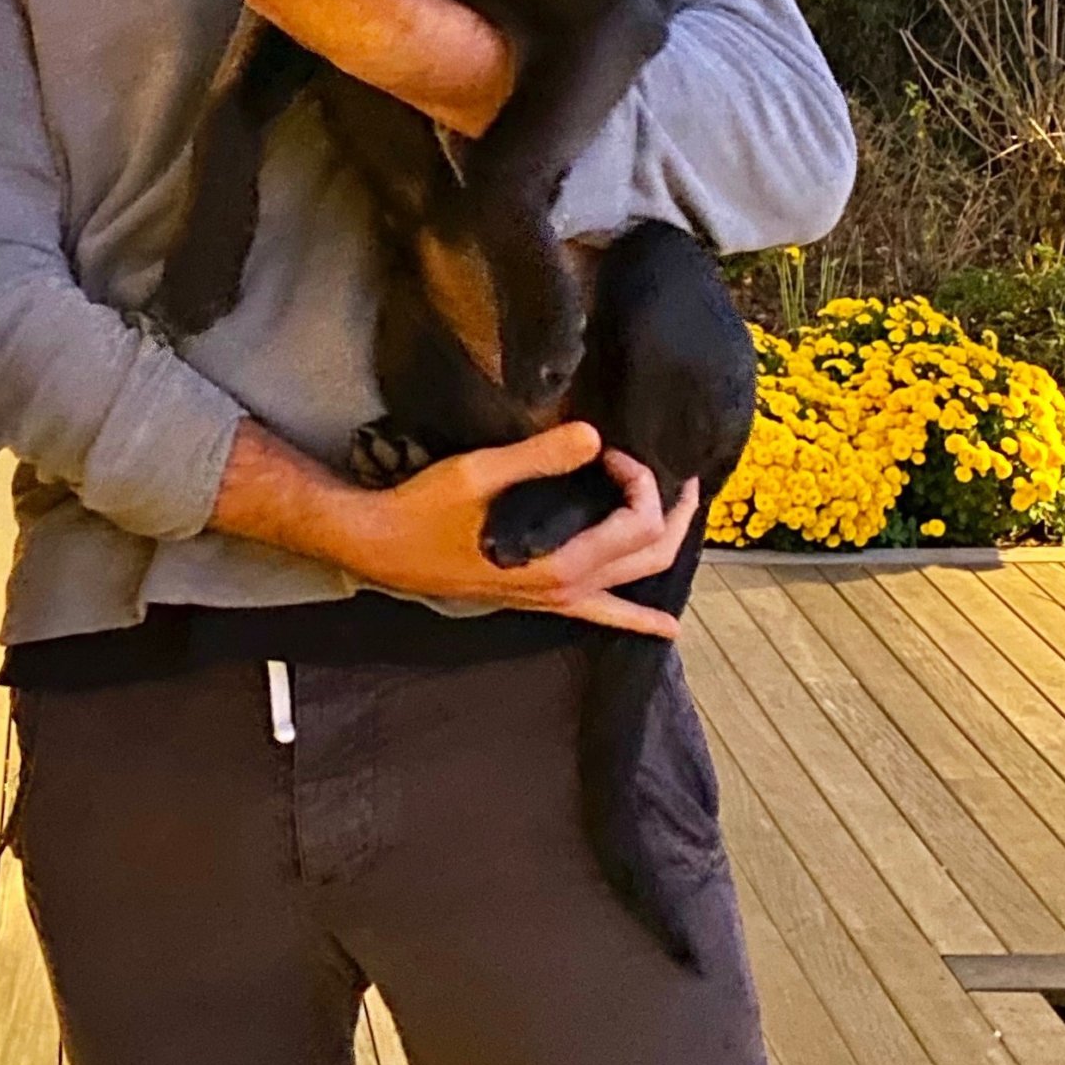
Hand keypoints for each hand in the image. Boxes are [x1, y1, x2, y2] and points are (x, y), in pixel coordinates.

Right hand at [339, 423, 698, 637]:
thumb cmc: (423, 511)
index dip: (640, 480)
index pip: (636, 523)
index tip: (610, 449)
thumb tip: (594, 435)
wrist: (383, 548)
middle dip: (673, 511)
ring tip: (681, 514)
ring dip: (664, 547)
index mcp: (561, 563)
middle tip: (678, 473)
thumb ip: (539, 457)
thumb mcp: (477, 474)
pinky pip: (602, 613)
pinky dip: (636, 619)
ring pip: (635, 582)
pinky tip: (665, 628)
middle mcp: (568, 588)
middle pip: (652, 554)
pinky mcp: (540, 597)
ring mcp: (556, 598)